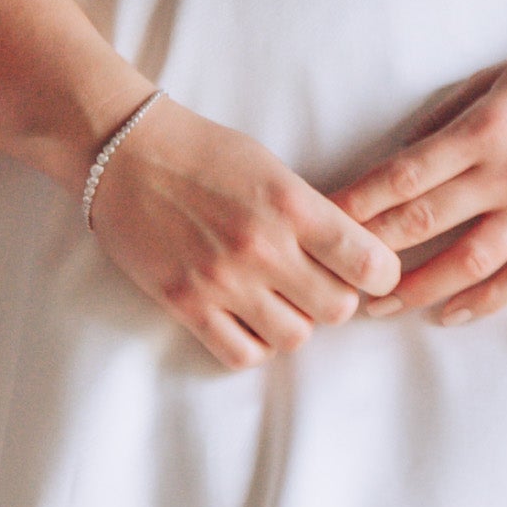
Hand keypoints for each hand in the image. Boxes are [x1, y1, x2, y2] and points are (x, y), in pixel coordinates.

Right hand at [89, 98, 400, 370]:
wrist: (126, 153)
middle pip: (338, 309)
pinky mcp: (186, 304)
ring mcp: (222, 280)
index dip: (380, 274)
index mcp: (291, 204)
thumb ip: (312, 213)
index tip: (369, 272)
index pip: (368, 263)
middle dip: (335, 299)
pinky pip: (243, 354)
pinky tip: (248, 319)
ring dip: (294, 322)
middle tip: (316, 283)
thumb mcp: (272, 168)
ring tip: (278, 299)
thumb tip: (353, 256)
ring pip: (295, 337)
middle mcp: (262, 246)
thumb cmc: (203, 152)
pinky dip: (255, 344)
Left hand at [339, 26, 506, 326]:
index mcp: (485, 128)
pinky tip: (451, 314)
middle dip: (375, 252)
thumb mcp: (492, 77)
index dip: (359, 204)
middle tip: (338, 276)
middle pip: (426, 222)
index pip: (405, 176)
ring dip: (420, 289)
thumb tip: (397, 159)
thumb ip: (443, 120)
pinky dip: (484, 301)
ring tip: (382, 306)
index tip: (323, 223)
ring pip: (470, 262)